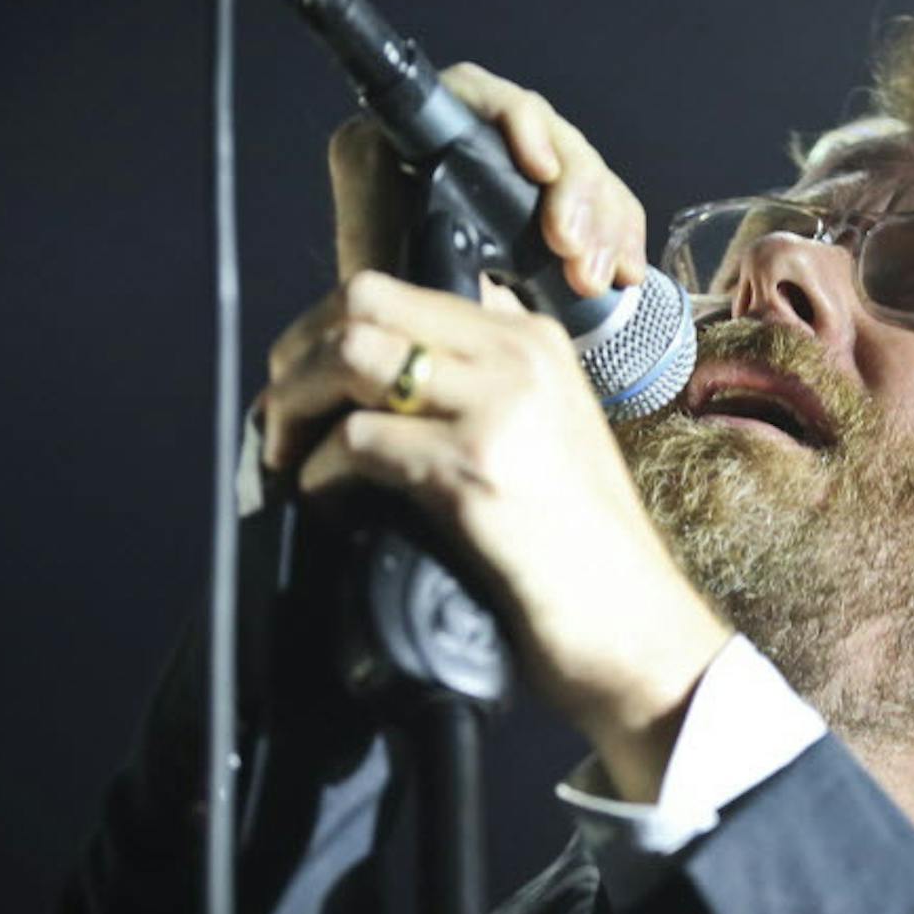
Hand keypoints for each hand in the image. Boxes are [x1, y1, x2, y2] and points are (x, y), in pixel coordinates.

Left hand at [260, 67, 729, 801]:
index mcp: (534, 338)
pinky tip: (327, 502)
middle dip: (297, 356)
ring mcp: (500, 408)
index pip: (398, 286)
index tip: (303, 379)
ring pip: (350, 356)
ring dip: (294, 408)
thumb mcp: (543, 440)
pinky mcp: (475, 470)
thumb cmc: (580, 552)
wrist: (635, 628)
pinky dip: (320, 473)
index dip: (327, 326)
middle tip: (278, 416)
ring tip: (287, 457)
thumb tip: (371, 386)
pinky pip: (358, 441)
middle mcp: (519, 355)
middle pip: (363, 300)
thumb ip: (478, 394)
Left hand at [326, 61, 649, 297]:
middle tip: (574, 248)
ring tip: (595, 278)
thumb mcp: (378, 267)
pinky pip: (608, 200)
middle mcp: (469, 141)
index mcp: (411, 140)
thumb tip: (423, 210)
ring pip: (583, 166)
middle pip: (543, 131)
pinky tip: (624, 273)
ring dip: (601, 222)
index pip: (472, 95)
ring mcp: (520, 169)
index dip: (517, 121)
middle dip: (574, 190)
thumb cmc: (389, 307)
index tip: (541, 169)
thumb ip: (384, 235)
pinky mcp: (558, 202)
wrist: (430, 357)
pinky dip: (622, 237)